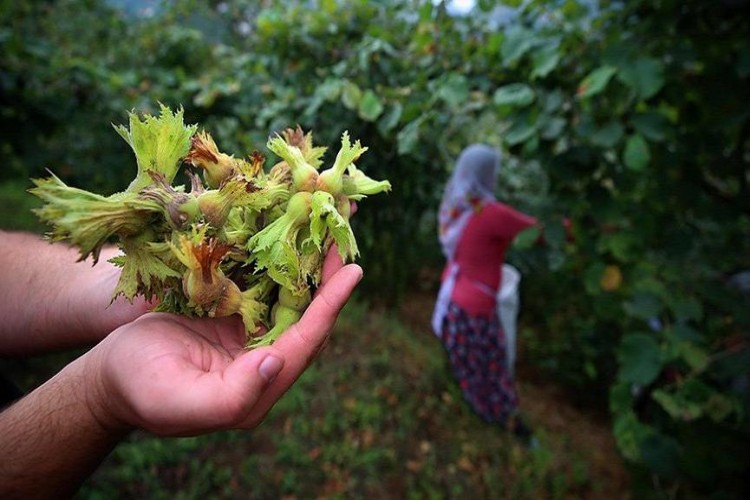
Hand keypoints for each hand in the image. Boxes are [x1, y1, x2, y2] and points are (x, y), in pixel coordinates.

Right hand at [83, 249, 361, 435]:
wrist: (110, 374)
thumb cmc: (138, 388)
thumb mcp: (178, 401)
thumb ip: (233, 397)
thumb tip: (277, 364)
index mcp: (259, 387)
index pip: (304, 344)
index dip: (329, 308)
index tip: (352, 272)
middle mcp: (265, 361)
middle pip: (308, 316)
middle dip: (329, 276)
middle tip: (344, 233)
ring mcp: (252, 336)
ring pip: (292, 297)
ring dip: (311, 262)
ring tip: (329, 225)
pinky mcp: (237, 315)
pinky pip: (267, 285)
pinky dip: (281, 259)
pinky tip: (292, 231)